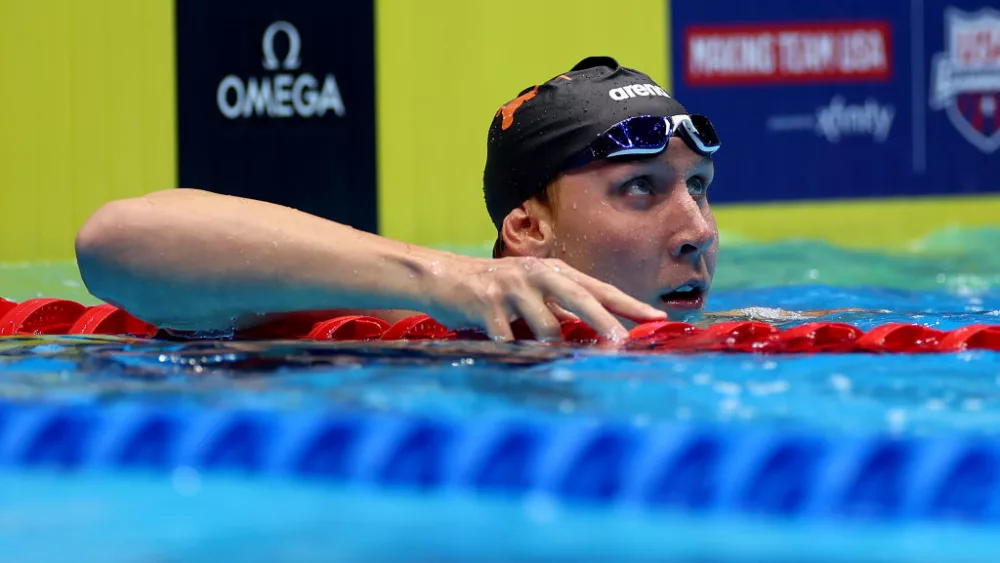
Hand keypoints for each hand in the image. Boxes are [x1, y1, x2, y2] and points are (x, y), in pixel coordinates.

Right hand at [422, 255, 666, 343]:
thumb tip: (600, 333)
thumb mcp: (533, 292)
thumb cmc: (496, 291)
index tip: (656, 319)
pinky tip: (502, 345)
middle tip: (623, 343)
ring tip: (529, 342)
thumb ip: (562, 308)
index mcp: (554, 272)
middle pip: (581, 298)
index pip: (600, 288)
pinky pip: (511, 340)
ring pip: (546, 326)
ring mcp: (513, 288)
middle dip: (604, 322)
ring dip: (545, 344)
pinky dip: (512, 350)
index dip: (628, 304)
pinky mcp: (489, 305)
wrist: (444, 278)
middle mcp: (538, 275)